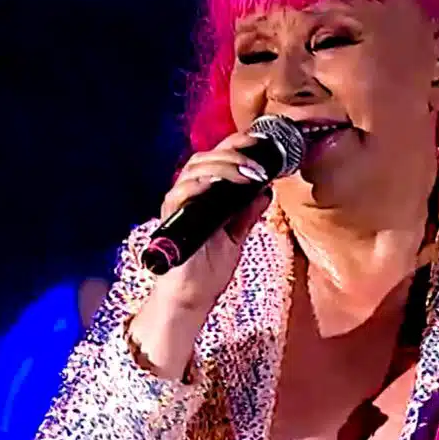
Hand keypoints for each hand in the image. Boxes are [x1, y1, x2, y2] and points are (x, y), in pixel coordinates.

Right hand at [153, 131, 272, 312]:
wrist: (192, 297)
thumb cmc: (209, 268)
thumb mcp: (237, 236)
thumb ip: (247, 213)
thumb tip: (266, 191)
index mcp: (204, 194)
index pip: (218, 159)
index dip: (236, 145)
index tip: (261, 142)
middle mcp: (188, 194)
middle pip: (206, 157)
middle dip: (235, 155)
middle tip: (260, 166)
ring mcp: (178, 204)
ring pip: (195, 169)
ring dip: (224, 167)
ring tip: (250, 175)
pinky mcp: (172, 219)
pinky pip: (181, 193)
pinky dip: (201, 184)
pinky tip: (218, 184)